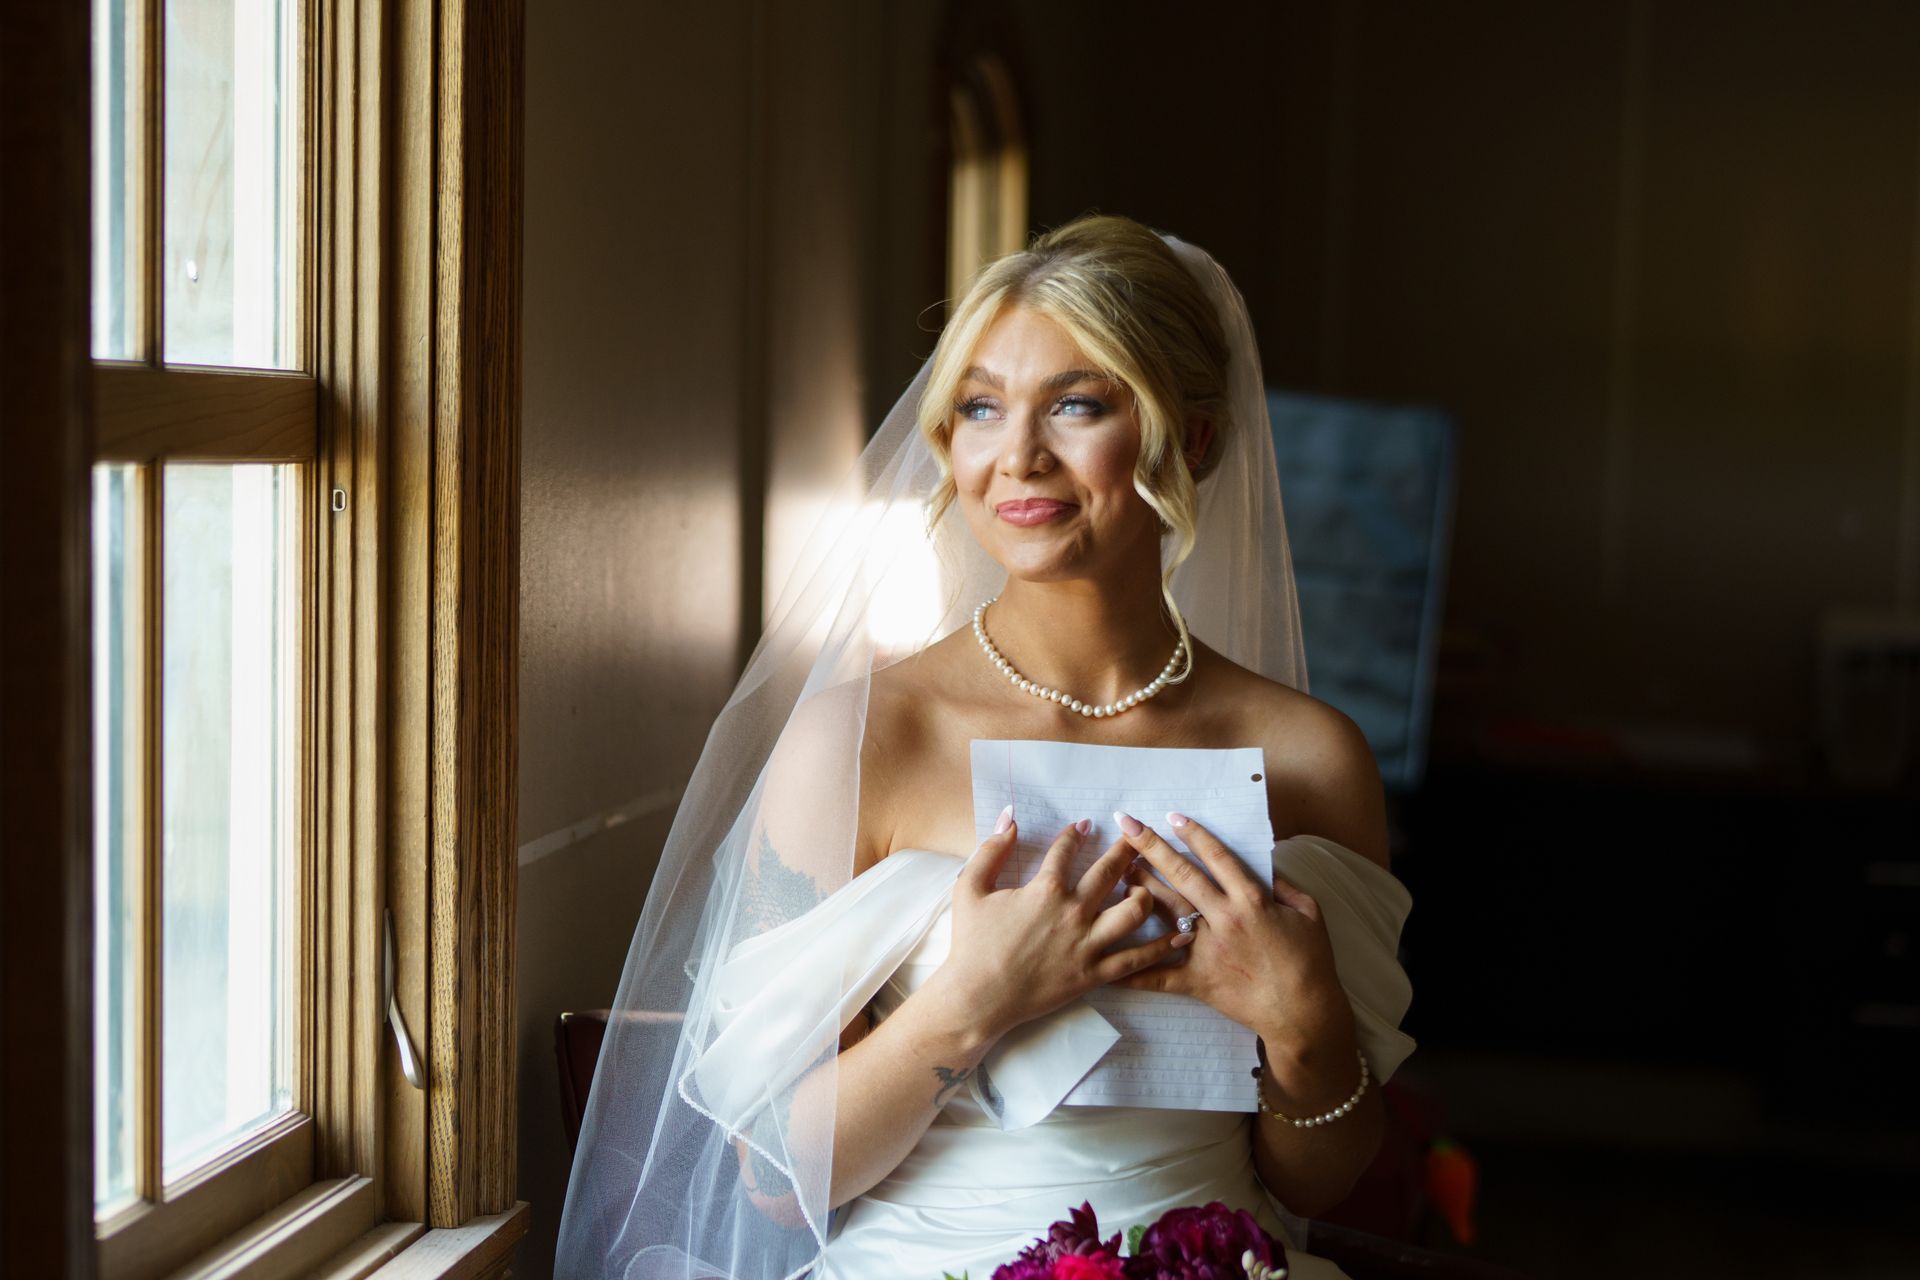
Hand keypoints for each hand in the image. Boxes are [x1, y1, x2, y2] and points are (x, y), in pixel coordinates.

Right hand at [928, 810, 1193, 1044]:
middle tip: (1138, 838)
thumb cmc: (971, 944)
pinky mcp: (1094, 974)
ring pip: (1134, 912)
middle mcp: (1073, 911)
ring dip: (1146, 893)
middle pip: (1110, 872)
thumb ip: (991, 849)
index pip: (1067, 849)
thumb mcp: (970, 888)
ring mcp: (1087, 944)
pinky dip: (1162, 947)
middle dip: (1127, 850)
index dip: (1077, 832)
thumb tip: (1010, 817)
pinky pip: (1136, 958)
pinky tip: (1180, 935)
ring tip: (1149, 886)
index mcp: (1045, 889)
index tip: (1087, 824)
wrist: (978, 998)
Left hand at [1110, 811, 1348, 1054]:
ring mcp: (1206, 950)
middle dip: (1152, 847)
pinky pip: (1158, 975)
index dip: (1193, 834)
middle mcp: (1224, 919)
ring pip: (1165, 912)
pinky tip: (1105, 963)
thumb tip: (1268, 871)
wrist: (1303, 1012)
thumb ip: (1286, 889)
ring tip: (1117, 870)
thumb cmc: (1310, 963)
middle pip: (1182, 875)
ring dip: (1140, 889)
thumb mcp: (1309, 915)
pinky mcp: (1197, 980)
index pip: (1217, 858)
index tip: (1172, 816)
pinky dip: (1131, 972)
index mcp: (1251, 901)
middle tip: (1127, 825)